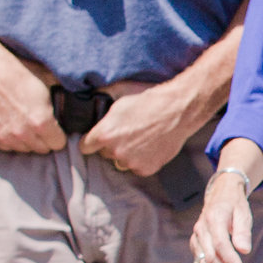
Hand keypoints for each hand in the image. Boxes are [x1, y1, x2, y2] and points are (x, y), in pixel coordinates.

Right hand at [0, 65, 63, 154]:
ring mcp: (5, 137)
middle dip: (43, 138)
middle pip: (42, 149)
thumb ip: (61, 102)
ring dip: (27, 140)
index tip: (55, 127)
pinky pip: (7, 147)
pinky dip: (10, 139)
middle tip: (38, 123)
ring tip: (24, 122)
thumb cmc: (19, 74)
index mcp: (41, 122)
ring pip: (24, 149)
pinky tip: (10, 123)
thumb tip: (75, 104)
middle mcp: (23, 134)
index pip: (58, 144)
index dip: (58, 134)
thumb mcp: (48, 83)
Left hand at [84, 78, 202, 178]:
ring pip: (122, 162)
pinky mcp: (146, 169)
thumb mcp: (121, 93)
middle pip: (105, 154)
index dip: (90, 141)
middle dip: (112, 145)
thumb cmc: (150, 100)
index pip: (85, 146)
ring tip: (141, 139)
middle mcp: (115, 151)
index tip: (95, 140)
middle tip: (127, 133)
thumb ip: (103, 100)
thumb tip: (93, 96)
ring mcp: (131, 162)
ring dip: (127, 154)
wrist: (178, 111)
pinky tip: (150, 145)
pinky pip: (138, 167)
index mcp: (104, 133)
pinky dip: (143, 160)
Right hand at [191, 164, 262, 262]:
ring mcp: (196, 237)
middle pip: (210, 257)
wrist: (220, 194)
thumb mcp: (243, 212)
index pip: (220, 243)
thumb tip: (245, 250)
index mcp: (213, 218)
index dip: (229, 259)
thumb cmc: (234, 204)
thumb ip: (243, 231)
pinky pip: (201, 262)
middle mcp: (201, 229)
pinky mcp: (196, 244)